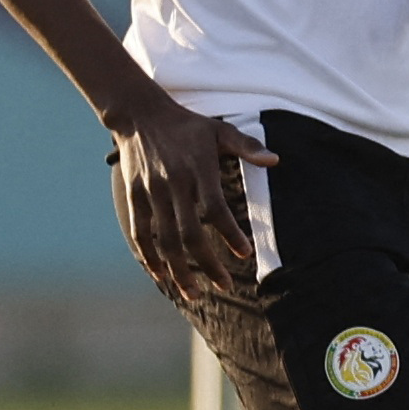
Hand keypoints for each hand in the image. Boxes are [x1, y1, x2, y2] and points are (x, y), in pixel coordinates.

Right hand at [106, 95, 273, 297]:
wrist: (140, 116)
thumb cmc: (189, 126)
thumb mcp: (220, 130)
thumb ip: (247, 146)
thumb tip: (275, 160)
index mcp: (198, 169)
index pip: (215, 208)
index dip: (230, 233)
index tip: (245, 253)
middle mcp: (173, 184)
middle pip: (189, 233)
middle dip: (207, 263)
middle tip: (225, 285)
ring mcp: (150, 193)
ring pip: (163, 240)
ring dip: (178, 270)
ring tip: (193, 293)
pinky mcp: (134, 198)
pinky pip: (140, 233)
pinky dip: (150, 257)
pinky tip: (161, 276)